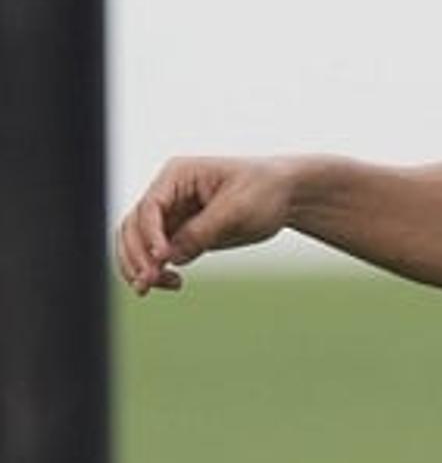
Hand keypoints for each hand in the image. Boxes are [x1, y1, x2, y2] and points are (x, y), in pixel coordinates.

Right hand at [116, 156, 295, 294]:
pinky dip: (156, 271)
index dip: (149, 235)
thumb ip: (202, 231)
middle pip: (133, 227)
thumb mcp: (237, 209)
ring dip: (139, 267)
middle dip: (136, 255)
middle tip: (147, 282)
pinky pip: (157, 256)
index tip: (162, 258)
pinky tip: (173, 283)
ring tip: (151, 287)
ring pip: (138, 244)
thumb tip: (171, 256)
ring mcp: (172, 215)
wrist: (288, 195)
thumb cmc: (265, 190)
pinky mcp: (181, 235)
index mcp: (178, 175)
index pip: (150, 207)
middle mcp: (168, 194)